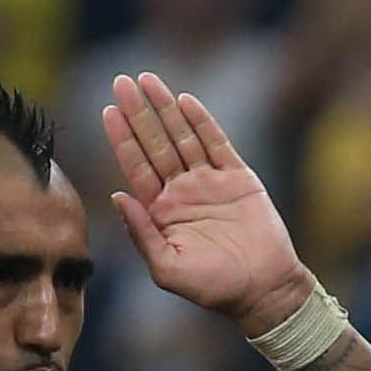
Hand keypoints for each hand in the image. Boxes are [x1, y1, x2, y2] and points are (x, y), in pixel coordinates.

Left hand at [103, 73, 310, 335]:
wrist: (263, 289)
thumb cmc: (213, 287)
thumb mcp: (167, 268)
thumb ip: (141, 233)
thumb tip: (117, 196)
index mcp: (161, 212)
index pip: (136, 166)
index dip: (122, 138)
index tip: (107, 110)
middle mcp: (182, 191)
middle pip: (155, 143)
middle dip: (138, 113)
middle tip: (121, 82)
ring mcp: (210, 182)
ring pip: (183, 137)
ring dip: (166, 109)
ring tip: (148, 80)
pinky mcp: (238, 178)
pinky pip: (217, 143)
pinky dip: (202, 122)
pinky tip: (186, 101)